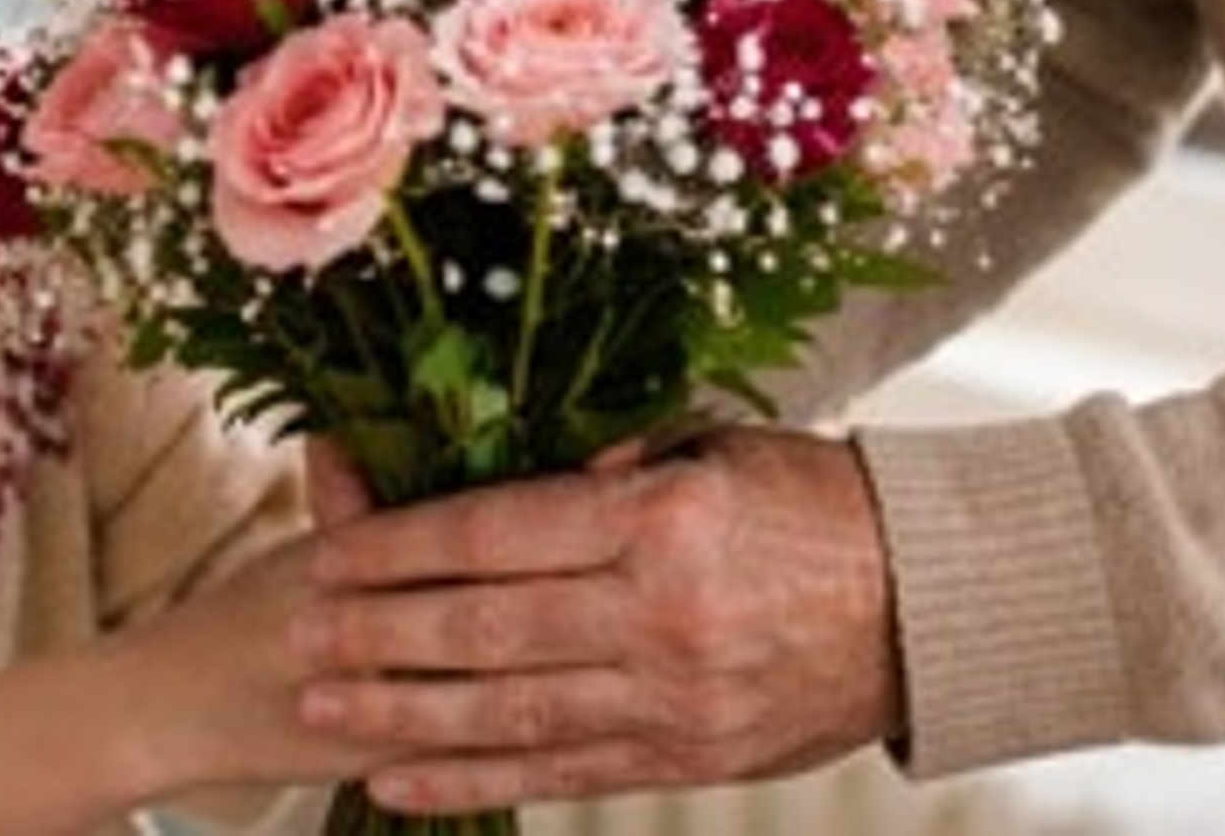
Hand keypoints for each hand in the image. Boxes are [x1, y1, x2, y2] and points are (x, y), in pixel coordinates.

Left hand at [290, 426, 900, 814]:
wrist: (928, 605)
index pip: (499, 533)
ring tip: (322, 706)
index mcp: (662, 520)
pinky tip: (399, 774)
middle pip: (485, 630)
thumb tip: (511, 473)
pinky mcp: (685, 759)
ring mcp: (672, 700)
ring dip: (402, 713)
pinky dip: (470, 776)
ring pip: (508, 714)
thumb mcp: (714, 448)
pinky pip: (557, 773)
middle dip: (378, 635)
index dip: (402, 547)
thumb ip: (611, 464)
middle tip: (296, 635)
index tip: (328, 553)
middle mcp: (659, 616)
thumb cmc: (815, 502)